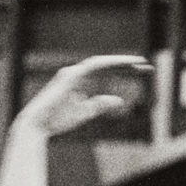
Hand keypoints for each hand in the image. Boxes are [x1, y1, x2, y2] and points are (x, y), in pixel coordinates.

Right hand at [16, 55, 151, 136]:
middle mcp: (76, 73)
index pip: (105, 72)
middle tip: (147, 65)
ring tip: (139, 63)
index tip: (142, 70)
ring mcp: (72, 73)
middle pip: (106, 65)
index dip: (123, 70)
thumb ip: (100, 104)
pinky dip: (108, 64)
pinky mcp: (69, 76)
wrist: (37, 125)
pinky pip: (93, 66)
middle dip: (126, 64)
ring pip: (101, 63)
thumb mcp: (85, 112)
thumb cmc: (57, 120)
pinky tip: (122, 64)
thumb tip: (120, 100)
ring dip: (120, 61)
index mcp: (79, 81)